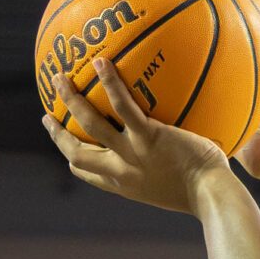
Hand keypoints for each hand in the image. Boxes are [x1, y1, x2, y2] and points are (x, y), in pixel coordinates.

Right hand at [43, 64, 231, 214]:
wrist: (213, 196)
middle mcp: (121, 172)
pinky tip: (101, 62)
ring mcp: (132, 154)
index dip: (73, 160)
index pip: (89, 174)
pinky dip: (109, 83)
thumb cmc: (207, 193)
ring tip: (59, 78)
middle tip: (46, 115)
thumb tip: (179, 154)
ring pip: (89, 126)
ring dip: (70, 101)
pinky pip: (123, 106)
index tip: (66, 149)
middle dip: (57, 134)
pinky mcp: (148, 137)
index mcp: (125, 185)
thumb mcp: (179, 189)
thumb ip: (168, 171)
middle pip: (76, 153)